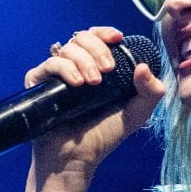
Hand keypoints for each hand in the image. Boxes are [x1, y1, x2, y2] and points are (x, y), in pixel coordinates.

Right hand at [24, 26, 164, 178]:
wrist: (77, 159)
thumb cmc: (103, 136)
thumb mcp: (136, 114)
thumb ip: (151, 92)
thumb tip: (144, 67)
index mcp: (96, 68)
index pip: (96, 38)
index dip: (105, 32)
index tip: (117, 38)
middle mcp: (75, 67)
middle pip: (81, 38)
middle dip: (97, 48)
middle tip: (107, 69)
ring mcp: (56, 75)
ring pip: (66, 48)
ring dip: (83, 60)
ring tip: (93, 83)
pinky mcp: (39, 85)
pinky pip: (49, 64)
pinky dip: (65, 68)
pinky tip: (77, 83)